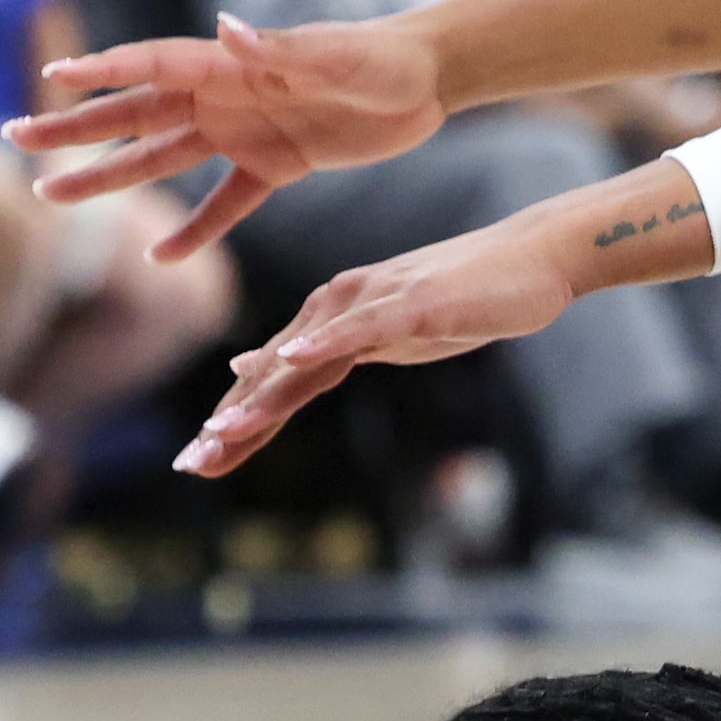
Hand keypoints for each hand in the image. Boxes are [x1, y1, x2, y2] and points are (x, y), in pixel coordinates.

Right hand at [7, 13, 445, 262]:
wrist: (430, 77)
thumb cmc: (384, 57)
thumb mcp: (336, 57)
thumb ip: (278, 49)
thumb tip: (224, 28)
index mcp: (233, 65)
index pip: (153, 66)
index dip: (102, 73)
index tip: (50, 80)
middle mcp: (227, 96)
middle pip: (135, 114)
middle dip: (75, 128)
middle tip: (18, 139)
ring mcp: (245, 131)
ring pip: (162, 160)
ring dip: (109, 178)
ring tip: (54, 195)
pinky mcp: (276, 164)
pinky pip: (224, 203)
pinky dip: (195, 229)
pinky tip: (161, 258)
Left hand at [177, 216, 575, 475]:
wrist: (531, 257)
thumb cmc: (464, 299)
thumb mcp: (386, 336)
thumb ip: (329, 352)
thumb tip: (271, 366)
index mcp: (330, 321)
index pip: (272, 382)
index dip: (233, 422)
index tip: (196, 463)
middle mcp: (339, 306)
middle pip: (275, 373)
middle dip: (232, 421)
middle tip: (189, 464)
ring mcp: (373, 302)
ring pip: (306, 354)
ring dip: (264, 394)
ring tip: (222, 430)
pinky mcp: (411, 303)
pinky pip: (361, 327)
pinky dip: (324, 344)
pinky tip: (290, 360)